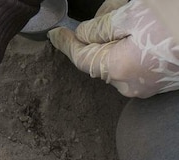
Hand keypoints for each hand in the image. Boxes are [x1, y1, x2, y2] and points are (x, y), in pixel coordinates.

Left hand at [48, 0, 178, 97]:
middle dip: (99, 34)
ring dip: (120, 37)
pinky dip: (136, 45)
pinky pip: (139, 62)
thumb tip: (85, 34)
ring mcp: (149, 85)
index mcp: (117, 69)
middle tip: (106, 11)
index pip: (81, 58)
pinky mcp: (163, 80)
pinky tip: (149, 27)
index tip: (56, 34)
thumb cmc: (178, 20)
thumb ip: (103, 27)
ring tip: (133, 14)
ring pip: (121, 58)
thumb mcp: (135, 15)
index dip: (67, 44)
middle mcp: (130, 84)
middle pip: (101, 58)